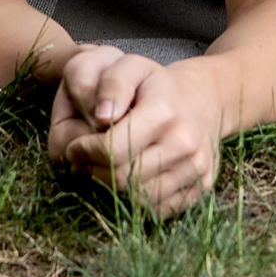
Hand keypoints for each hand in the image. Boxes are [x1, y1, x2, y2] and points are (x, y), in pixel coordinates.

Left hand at [47, 46, 220, 214]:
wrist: (202, 100)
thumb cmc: (155, 85)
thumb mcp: (131, 67)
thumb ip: (111, 83)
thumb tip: (101, 117)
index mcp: (164, 112)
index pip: (111, 149)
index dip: (84, 151)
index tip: (73, 147)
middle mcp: (185, 144)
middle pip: (123, 178)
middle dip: (94, 172)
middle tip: (80, 162)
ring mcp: (197, 169)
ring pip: (139, 199)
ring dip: (111, 189)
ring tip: (99, 170)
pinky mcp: (201, 188)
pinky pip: (158, 209)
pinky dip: (135, 200)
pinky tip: (125, 180)